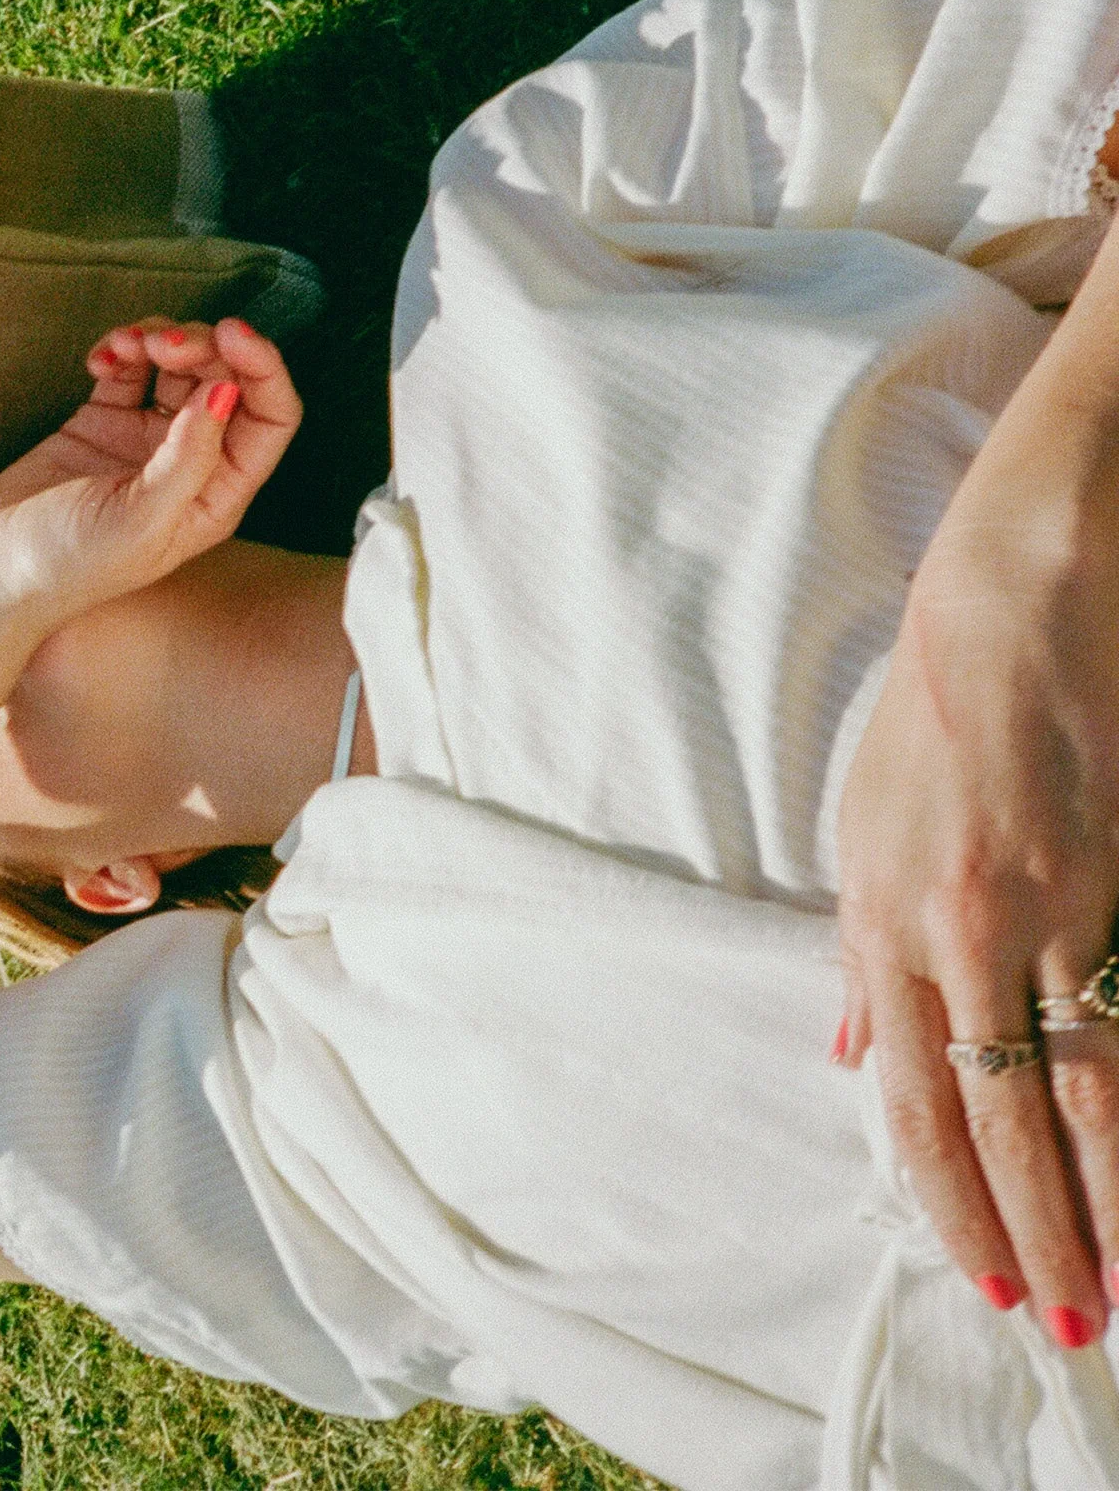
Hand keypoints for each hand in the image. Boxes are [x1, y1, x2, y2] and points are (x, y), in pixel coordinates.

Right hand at [0, 315, 301, 616]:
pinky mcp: (104, 422)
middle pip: (225, 380)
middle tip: (161, 343)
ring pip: (179, 366)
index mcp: (215, 494)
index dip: (263, 369)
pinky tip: (97, 360)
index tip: (231, 333)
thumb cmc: (70, 564)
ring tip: (124, 344)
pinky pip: (129, 369)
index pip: (270, 419)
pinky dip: (120, 350)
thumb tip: (229, 390)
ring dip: (158, 340)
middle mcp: (191, 464)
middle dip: (201, 347)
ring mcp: (147, 440)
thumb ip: (189, 456)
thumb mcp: (141, 518)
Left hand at [836, 455, 1118, 1345]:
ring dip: (1102, 1201)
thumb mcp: (861, 832)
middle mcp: (949, 932)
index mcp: (877, 923)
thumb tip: (843, 1052)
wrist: (1009, 615)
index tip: (984, 1272)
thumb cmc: (930, 723)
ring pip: (1080, 1091)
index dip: (949, 1198)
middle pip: (993, 1116)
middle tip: (1064, 1320)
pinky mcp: (1113, 888)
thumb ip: (857, 956)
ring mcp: (1040, 911)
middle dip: (1032, 1230)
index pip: (909, 1097)